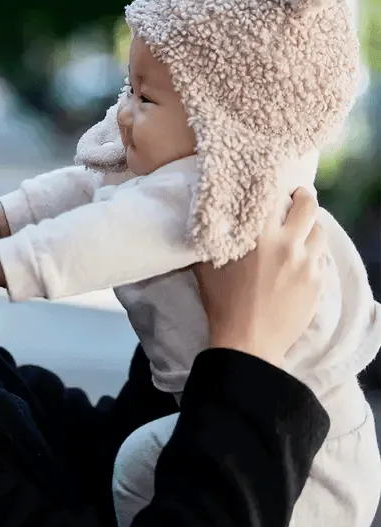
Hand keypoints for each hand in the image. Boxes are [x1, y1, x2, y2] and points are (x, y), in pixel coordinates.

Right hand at [194, 188, 326, 368]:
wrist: (248, 343)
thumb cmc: (223, 303)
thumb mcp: (207, 263)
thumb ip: (210, 234)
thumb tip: (206, 212)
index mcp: (260, 236)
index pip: (273, 196)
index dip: (273, 186)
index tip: (270, 184)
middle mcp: (288, 245)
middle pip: (308, 206)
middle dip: (303, 197)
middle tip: (295, 197)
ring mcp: (307, 265)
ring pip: (319, 232)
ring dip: (310, 226)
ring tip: (300, 229)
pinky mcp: (318, 284)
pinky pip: (320, 259)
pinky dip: (312, 253)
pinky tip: (300, 259)